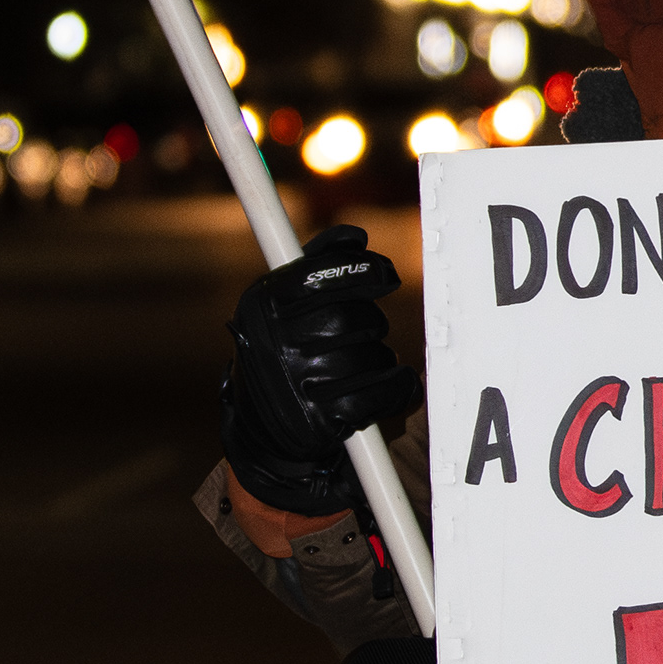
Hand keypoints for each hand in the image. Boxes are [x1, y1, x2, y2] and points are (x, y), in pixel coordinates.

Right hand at [221, 224, 421, 513]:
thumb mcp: (285, 302)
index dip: (366, 270)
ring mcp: (296, 383)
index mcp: (264, 304)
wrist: (265, 425)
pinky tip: (392, 384)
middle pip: (354, 317)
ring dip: (381, 358)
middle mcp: (274, 342)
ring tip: (362, 364)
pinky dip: (398, 388)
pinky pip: (382, 393)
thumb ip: (320, 262)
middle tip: (365, 330)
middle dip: (370, 322)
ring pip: (372, 356)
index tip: (386, 275)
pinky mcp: (320, 419)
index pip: (325, 274)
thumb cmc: (286, 347)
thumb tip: (356, 237)